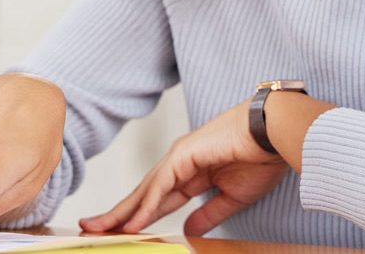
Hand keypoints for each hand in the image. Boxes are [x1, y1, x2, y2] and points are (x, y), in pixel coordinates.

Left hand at [79, 100, 287, 235]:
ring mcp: (178, 158)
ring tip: (102, 229)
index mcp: (189, 174)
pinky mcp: (184, 155)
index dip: (137, 217)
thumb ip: (208, 214)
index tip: (118, 232)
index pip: (156, 200)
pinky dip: (147, 205)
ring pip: (146, 190)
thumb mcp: (231, 197)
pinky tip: (133, 221)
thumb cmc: (259, 158)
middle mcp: (178, 165)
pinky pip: (162, 185)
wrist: (273, 134)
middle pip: (143, 195)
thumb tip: (189, 230)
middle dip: (118, 214)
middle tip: (91, 228)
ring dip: (123, 211)